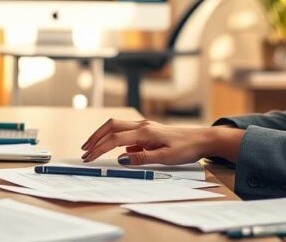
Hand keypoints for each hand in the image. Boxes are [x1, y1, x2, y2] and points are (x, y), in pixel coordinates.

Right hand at [80, 118, 242, 164]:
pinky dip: (113, 137)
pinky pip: (125, 131)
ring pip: (116, 126)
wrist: (201, 139)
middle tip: (84, 151)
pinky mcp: (147, 130)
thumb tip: (122, 159)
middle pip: (111, 127)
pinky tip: (113, 148)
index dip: (99, 148)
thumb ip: (142, 158)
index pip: (115, 140)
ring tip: (92, 147)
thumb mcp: (166, 158)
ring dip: (102, 136)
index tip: (89, 158)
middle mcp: (142, 126)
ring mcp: (144, 126)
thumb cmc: (186, 148)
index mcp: (145, 133)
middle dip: (95, 138)